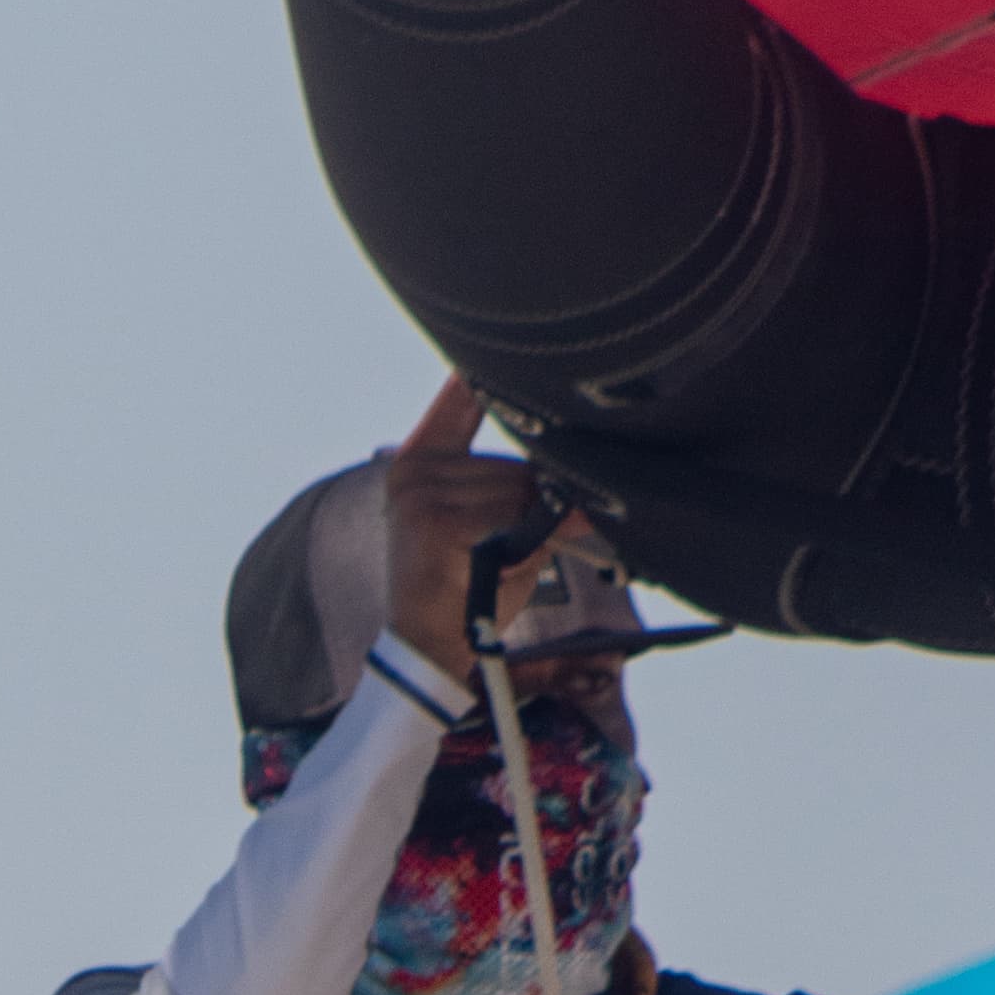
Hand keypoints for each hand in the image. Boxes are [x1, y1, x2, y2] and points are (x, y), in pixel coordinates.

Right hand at [376, 373, 532, 681]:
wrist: (431, 646)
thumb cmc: (465, 587)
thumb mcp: (492, 528)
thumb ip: (519, 490)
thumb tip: (579, 475)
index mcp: (420, 462)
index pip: (460, 404)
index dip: (479, 379)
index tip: (498, 349)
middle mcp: (415, 471)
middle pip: (511, 466)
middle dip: (531, 503)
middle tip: (509, 546)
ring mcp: (422, 494)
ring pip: (515, 493)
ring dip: (527, 531)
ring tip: (494, 564)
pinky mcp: (436, 520)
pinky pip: (510, 517)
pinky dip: (522, 545)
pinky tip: (492, 568)